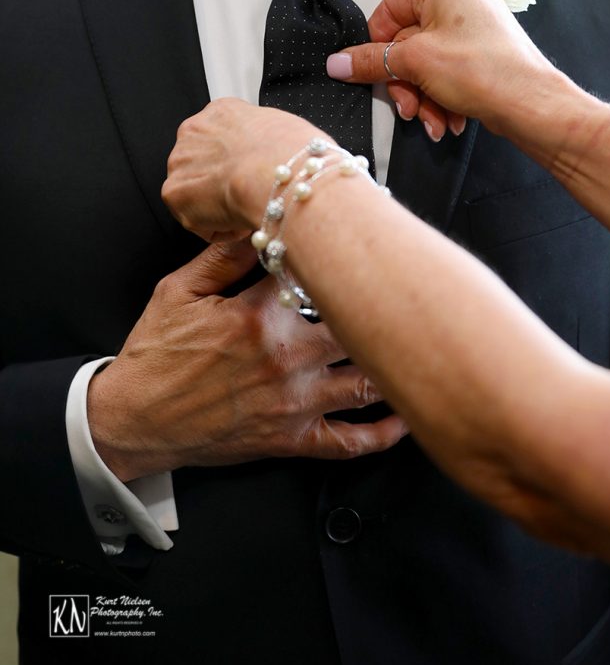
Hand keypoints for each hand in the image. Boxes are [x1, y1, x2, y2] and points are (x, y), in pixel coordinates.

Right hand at [88, 242, 406, 480]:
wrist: (136, 420)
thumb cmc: (156, 355)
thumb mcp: (179, 291)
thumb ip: (224, 256)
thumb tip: (259, 223)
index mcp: (258, 316)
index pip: (315, 275)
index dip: (337, 259)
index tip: (358, 244)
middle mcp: (286, 358)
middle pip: (356, 325)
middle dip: (381, 305)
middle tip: (408, 288)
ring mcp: (294, 402)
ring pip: (365, 380)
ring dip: (393, 361)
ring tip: (418, 342)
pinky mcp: (292, 439)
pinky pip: (349, 442)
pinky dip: (383, 433)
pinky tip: (404, 417)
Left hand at [163, 99, 322, 241]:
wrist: (276, 174)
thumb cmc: (294, 154)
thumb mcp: (289, 129)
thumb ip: (272, 140)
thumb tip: (284, 155)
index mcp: (223, 111)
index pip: (223, 139)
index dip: (242, 164)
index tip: (255, 176)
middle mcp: (195, 130)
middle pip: (204, 164)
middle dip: (224, 183)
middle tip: (251, 195)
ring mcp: (180, 161)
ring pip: (199, 192)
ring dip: (220, 206)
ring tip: (248, 208)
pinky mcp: (174, 193)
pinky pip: (197, 221)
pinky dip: (219, 229)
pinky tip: (240, 220)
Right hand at [327, 0, 556, 141]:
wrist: (532, 105)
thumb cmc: (483, 70)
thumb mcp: (415, 63)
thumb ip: (370, 61)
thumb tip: (336, 62)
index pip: (389, 10)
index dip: (376, 46)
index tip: (369, 73)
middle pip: (407, 43)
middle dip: (405, 84)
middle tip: (407, 107)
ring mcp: (473, 27)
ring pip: (426, 65)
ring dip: (423, 98)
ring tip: (432, 122)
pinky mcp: (482, 54)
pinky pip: (447, 73)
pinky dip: (442, 98)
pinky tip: (448, 121)